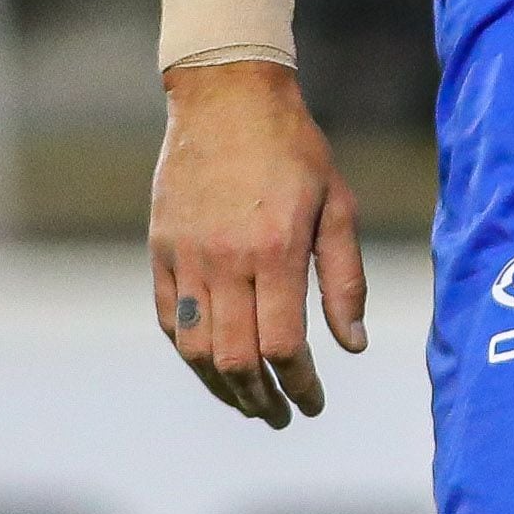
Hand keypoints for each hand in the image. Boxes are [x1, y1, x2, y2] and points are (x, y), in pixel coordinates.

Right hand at [149, 61, 367, 427]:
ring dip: (222, 387)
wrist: (227, 97)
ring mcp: (185, 257)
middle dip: (260, 399)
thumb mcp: (337, 205)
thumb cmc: (295, 149)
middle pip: (234, 358)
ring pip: (195, 349)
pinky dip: (189, 352)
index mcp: (274, 250)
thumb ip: (345, 279)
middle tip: (281, 415)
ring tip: (248, 402)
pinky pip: (168, 319)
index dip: (299, 384)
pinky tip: (213, 364)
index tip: (313, 402)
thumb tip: (352, 344)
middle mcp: (224, 261)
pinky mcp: (160, 249)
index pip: (282, 345)